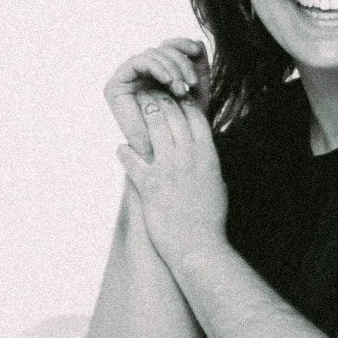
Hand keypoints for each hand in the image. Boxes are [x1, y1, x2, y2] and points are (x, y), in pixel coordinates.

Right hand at [105, 38, 211, 156]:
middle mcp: (142, 73)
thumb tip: (198, 42)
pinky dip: (156, 67)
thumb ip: (198, 68)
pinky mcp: (116, 84)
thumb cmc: (183, 127)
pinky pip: (138, 62)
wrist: (169, 155)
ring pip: (152, 54)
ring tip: (180, 88)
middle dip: (180, 62)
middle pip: (162, 49)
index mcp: (159, 72)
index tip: (197, 54)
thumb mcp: (197, 92)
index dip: (184, 45)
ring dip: (170, 67)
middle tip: (190, 82)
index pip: (170, 47)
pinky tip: (168, 80)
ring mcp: (128, 78)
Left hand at [116, 94, 227, 268]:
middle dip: (159, 99)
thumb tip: (203, 150)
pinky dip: (124, 153)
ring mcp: (167, 168)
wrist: (199, 246)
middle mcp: (188, 155)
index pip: (194, 115)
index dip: (182, 101)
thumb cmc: (210, 219)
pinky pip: (132, 160)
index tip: (173, 94)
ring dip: (143, 114)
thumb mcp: (216, 182)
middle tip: (149, 91)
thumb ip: (207, 162)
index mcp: (207, 154)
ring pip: (153, 126)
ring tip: (135, 106)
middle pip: (172, 114)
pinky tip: (120, 150)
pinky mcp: (149, 184)